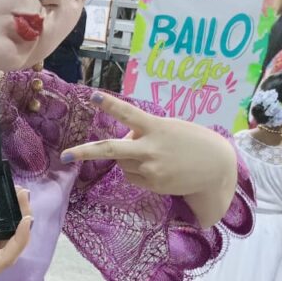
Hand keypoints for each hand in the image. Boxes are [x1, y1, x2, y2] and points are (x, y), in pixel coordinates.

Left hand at [61, 92, 237, 226]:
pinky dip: (137, 172)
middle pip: (110, 150)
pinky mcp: (152, 184)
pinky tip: (158, 169)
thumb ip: (145, 131)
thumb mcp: (169, 128)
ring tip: (153, 156)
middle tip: (64, 156)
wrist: (217, 168)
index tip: (92, 96)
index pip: (128, 113)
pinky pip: (132, 177)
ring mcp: (150, 169)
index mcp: (156, 127)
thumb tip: (124, 141)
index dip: (110, 104)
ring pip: (121, 163)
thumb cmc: (192, 142)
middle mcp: (149, 149)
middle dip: (84, 153)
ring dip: (127, 159)